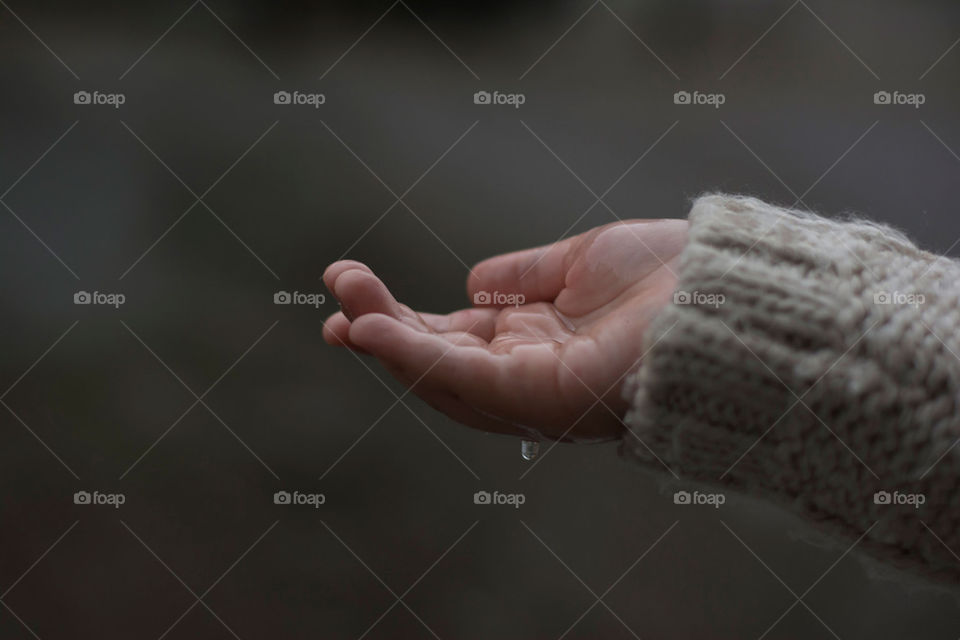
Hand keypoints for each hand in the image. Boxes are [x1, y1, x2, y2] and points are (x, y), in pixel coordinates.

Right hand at [323, 219, 687, 441]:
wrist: (728, 290)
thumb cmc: (671, 275)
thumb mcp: (583, 261)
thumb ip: (525, 274)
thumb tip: (473, 282)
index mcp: (536, 343)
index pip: (454, 336)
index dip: (402, 318)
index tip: (354, 288)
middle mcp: (529, 374)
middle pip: (437, 361)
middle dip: (382, 330)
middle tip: (336, 291)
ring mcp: (534, 391)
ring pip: (442, 376)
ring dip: (387, 342)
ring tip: (342, 310)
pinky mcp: (543, 397)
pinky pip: (467, 380)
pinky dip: (416, 357)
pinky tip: (373, 332)